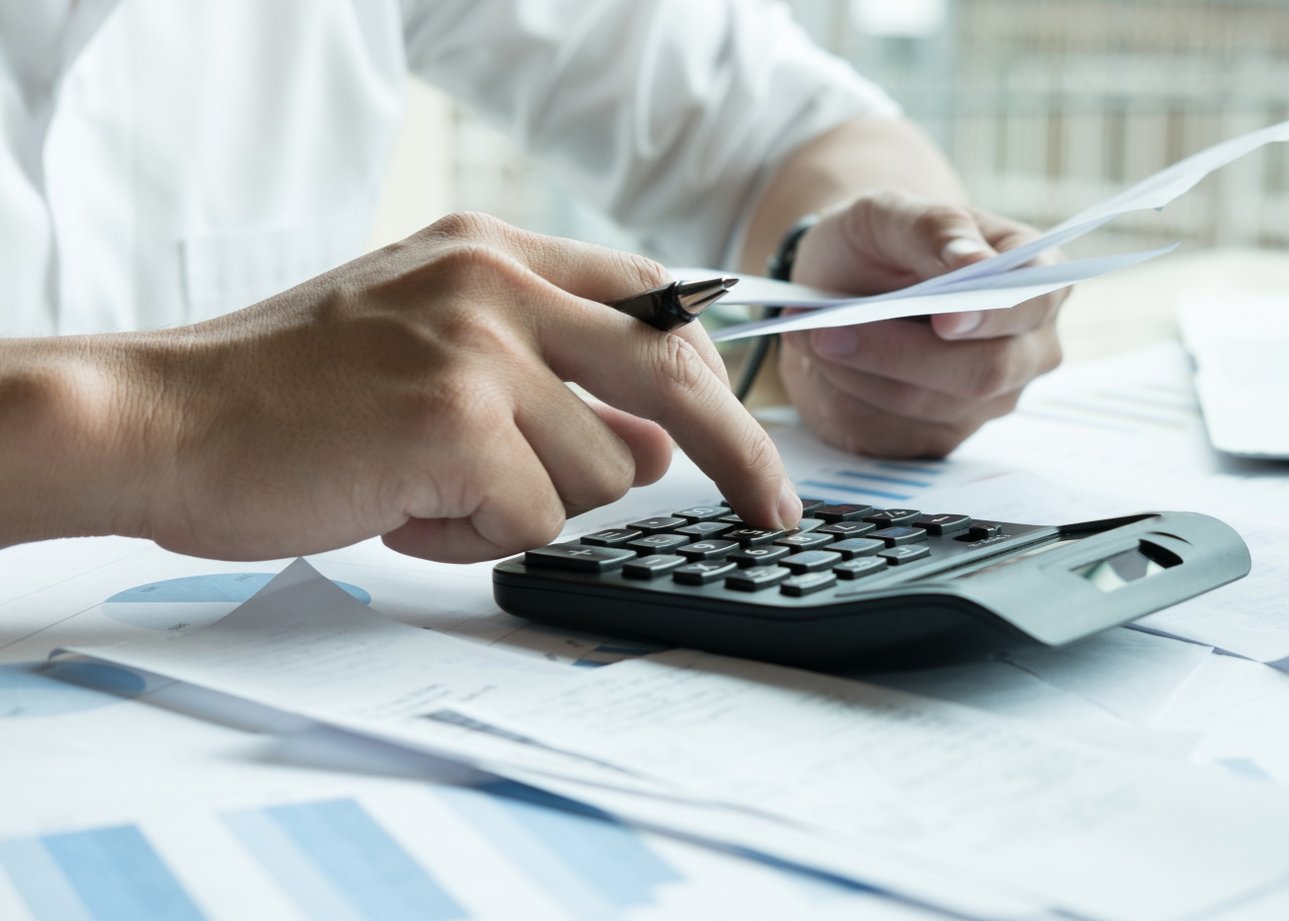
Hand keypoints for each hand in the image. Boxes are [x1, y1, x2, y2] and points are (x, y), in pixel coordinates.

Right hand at [109, 213, 802, 561]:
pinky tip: (399, 507)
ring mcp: (481, 346)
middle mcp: (498, 281)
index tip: (754, 437)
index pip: (654, 302)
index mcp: (495, 250)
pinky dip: (473, 537)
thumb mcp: (430, 353)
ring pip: (604, 473)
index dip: (714, 375)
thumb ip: (548, 381)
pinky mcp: (459, 420)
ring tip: (427, 486)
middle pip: (675, 369)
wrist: (161, 418)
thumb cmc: (286, 395)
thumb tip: (659, 444)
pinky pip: (533, 519)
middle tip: (773, 512)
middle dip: (740, 454)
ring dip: (530, 507)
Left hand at [777, 191, 1064, 456]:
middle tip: (828, 329)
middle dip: (901, 353)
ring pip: (929, 406)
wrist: (841, 288)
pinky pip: (894, 432)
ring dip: (861, 372)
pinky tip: (827, 363)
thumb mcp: (889, 213)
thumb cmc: (876, 244)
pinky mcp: (945, 435)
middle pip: (985, 372)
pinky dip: (849, 396)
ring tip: (812, 333)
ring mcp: (992, 399)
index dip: (992, 315)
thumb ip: (934, 228)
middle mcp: (1028, 347)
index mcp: (1037, 279)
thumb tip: (974, 262)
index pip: (1034, 303)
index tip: (943, 318)